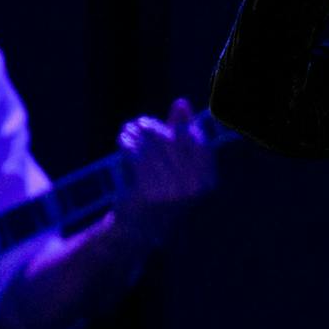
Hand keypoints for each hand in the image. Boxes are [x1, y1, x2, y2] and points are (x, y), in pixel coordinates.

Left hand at [115, 99, 214, 237]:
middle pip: (171, 138)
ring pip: (151, 144)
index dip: (183, 123)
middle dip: (152, 127)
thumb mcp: (175, 160)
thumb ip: (181, 131)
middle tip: (139, 124)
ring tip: (129, 131)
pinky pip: (136, 155)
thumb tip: (182, 101)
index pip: (197, 139)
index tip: (175, 109)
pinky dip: (127, 144)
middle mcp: (193, 187)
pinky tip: (123, 141)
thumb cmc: (158, 187)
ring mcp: (172, 191)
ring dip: (136, 133)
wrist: (137, 226)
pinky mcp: (147, 192)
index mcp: (206, 180)